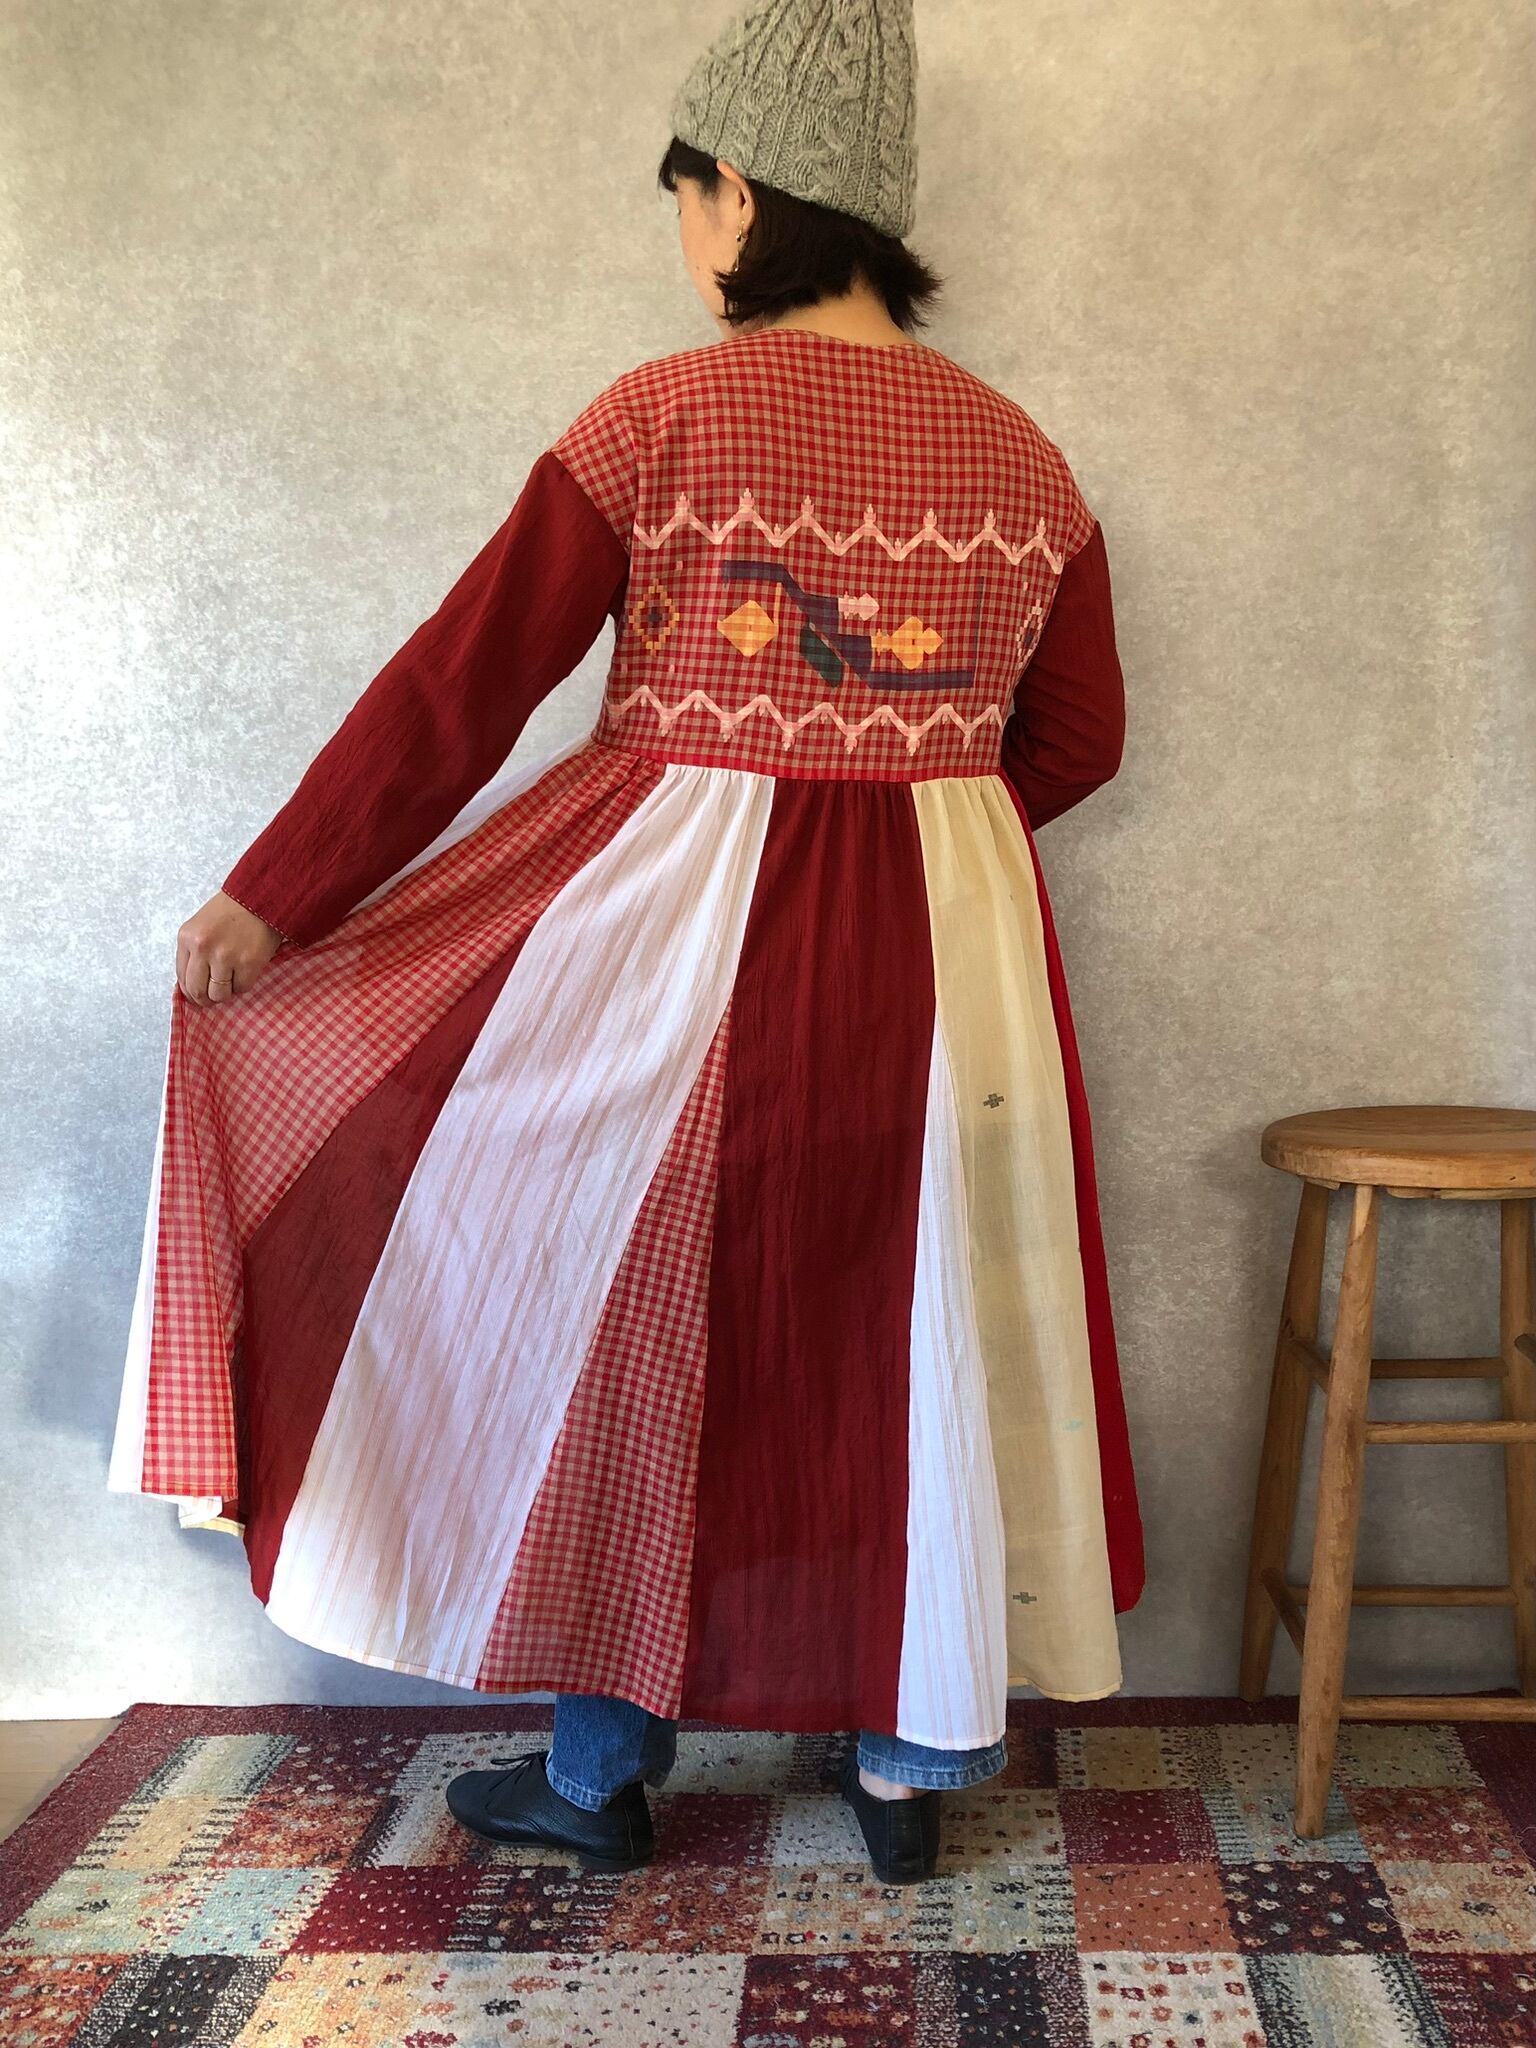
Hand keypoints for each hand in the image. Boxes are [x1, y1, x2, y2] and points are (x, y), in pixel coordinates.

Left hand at [175, 891, 283, 1005]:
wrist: (262, 897)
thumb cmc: (233, 910)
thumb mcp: (202, 926)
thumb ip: (194, 951)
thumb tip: (194, 983)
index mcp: (187, 938)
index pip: (181, 978)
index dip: (191, 991)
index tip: (199, 994)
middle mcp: (202, 948)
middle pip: (197, 991)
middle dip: (206, 999)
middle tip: (215, 996)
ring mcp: (225, 957)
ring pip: (219, 994)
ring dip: (226, 992)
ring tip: (233, 980)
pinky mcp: (248, 963)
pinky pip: (242, 988)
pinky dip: (244, 984)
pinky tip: (247, 970)